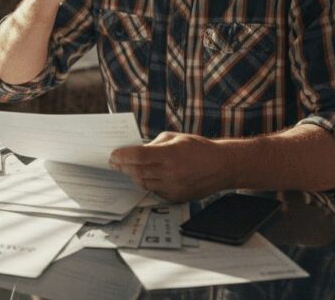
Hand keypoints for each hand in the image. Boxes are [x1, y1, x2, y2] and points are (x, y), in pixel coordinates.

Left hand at [109, 132, 230, 201]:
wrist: (221, 166)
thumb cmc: (199, 148)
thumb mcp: (176, 138)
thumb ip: (155, 145)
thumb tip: (137, 151)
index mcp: (170, 154)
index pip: (138, 156)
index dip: (123, 156)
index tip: (113, 155)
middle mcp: (170, 173)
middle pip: (137, 172)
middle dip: (123, 167)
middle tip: (115, 163)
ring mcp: (173, 187)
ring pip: (144, 183)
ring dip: (134, 175)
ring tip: (128, 169)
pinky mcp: (176, 197)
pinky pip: (155, 190)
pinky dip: (147, 183)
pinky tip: (145, 176)